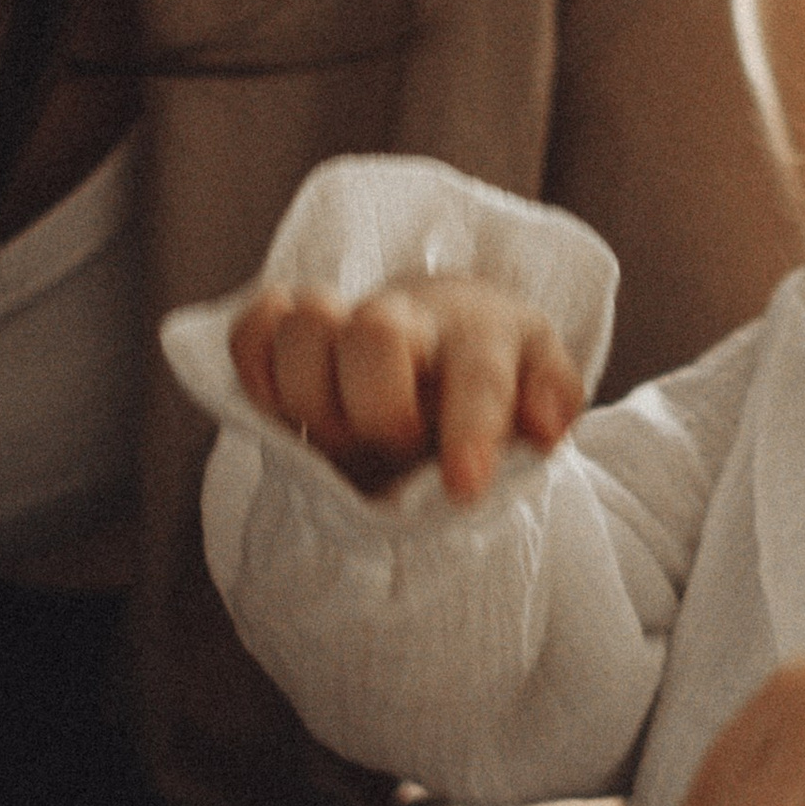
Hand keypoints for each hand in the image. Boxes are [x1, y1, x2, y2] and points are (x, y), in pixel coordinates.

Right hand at [229, 275, 584, 501]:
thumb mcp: (540, 388)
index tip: (463, 488)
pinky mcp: (288, 329)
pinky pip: (252, 331)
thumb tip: (543, 425)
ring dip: (313, 398)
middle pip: (375, 333)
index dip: (469, 430)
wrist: (441, 334)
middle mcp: (410, 317)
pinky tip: (285, 408)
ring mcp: (343, 319)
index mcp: (483, 336)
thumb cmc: (496, 377)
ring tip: (342, 436)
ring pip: (303, 327)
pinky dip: (256, 372)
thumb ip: (552, 402)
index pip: (477, 374)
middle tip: (397, 447)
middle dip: (380, 411)